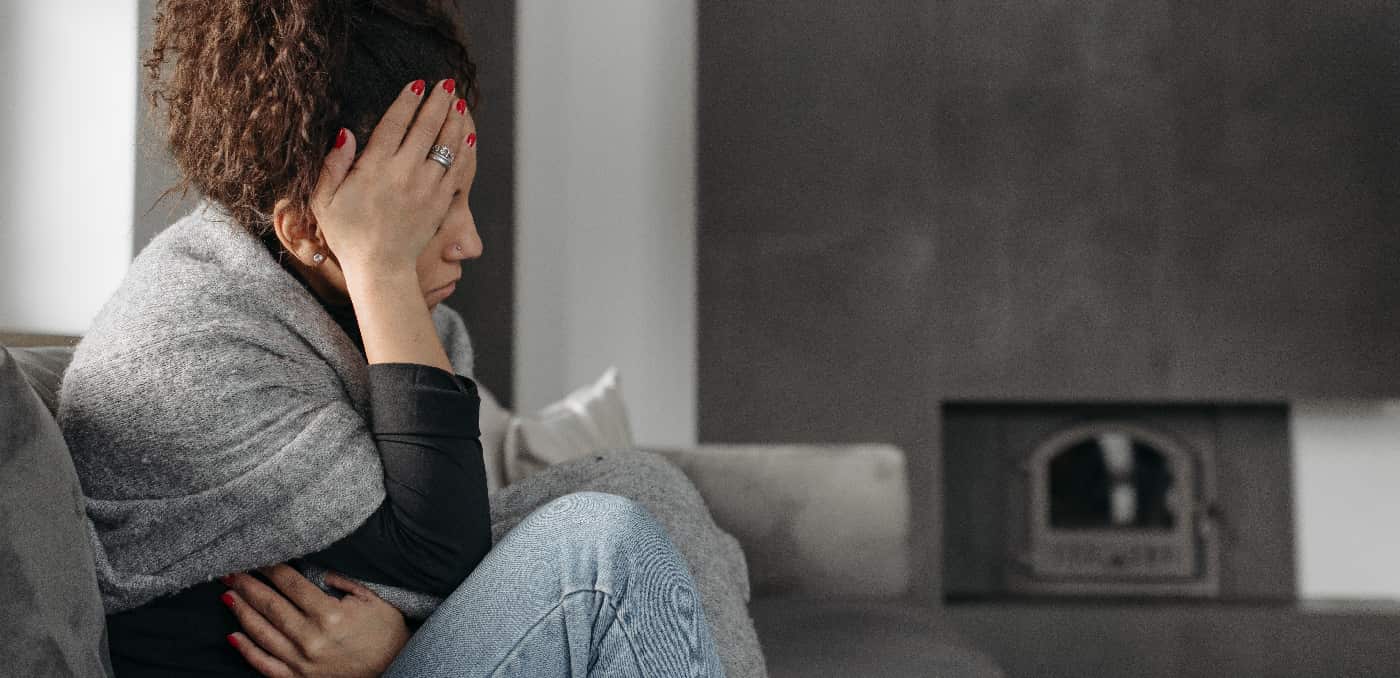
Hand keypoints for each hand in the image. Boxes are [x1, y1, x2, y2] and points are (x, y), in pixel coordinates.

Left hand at [222, 564, 410, 677]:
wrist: (396, 666)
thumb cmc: (386, 631)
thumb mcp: (373, 600)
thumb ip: (345, 582)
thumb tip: (318, 570)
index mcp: (329, 615)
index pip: (291, 585)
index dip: (271, 569)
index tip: (257, 557)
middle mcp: (311, 638)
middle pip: (270, 606)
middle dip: (247, 586)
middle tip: (229, 572)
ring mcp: (302, 661)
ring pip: (262, 633)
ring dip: (241, 612)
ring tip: (227, 595)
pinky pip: (265, 665)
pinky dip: (247, 651)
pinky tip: (233, 636)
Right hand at [311, 78, 472, 278]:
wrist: (380, 268)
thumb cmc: (348, 234)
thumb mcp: (324, 200)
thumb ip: (331, 165)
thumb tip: (346, 133)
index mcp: (374, 167)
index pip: (394, 124)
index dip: (407, 101)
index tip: (417, 84)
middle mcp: (404, 173)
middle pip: (426, 128)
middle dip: (438, 102)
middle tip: (446, 84)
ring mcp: (427, 187)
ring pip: (447, 145)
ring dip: (454, 120)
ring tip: (459, 101)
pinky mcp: (442, 202)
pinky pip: (459, 168)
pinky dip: (465, 148)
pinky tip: (469, 133)